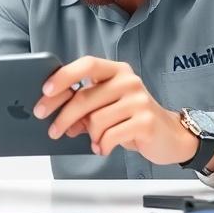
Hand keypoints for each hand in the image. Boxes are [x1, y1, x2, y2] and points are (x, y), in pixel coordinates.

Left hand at [33, 55, 199, 163]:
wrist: (169, 135)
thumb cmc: (132, 118)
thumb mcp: (107, 108)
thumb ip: (84, 108)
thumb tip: (56, 116)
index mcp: (116, 71)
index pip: (87, 64)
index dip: (64, 76)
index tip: (45, 91)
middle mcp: (128, 81)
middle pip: (85, 97)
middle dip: (63, 117)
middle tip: (52, 131)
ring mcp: (138, 100)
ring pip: (96, 120)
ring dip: (90, 135)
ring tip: (94, 141)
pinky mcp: (145, 121)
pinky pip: (110, 135)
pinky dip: (102, 145)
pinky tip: (103, 148)